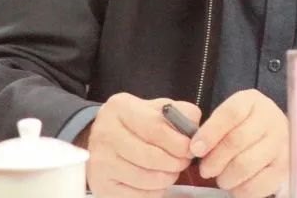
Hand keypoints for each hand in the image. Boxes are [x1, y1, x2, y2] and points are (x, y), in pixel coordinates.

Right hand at [83, 92, 200, 196]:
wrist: (101, 140)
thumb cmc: (136, 123)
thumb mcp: (156, 108)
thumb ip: (181, 113)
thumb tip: (195, 132)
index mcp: (121, 108)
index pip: (157, 129)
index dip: (180, 142)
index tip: (191, 148)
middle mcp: (105, 133)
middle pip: (153, 157)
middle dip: (177, 162)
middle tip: (184, 162)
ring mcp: (101, 162)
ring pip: (147, 179)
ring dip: (168, 178)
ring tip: (171, 170)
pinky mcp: (101, 186)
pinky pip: (139, 196)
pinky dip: (155, 191)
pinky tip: (157, 181)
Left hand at [191, 89, 288, 197]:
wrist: (273, 136)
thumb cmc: (244, 126)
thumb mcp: (229, 117)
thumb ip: (213, 128)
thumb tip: (196, 148)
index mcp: (252, 101)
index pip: (231, 113)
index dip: (210, 132)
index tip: (195, 149)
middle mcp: (270, 119)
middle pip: (236, 141)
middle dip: (214, 160)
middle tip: (205, 170)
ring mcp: (280, 143)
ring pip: (245, 165)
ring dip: (225, 177)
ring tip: (221, 178)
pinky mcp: (283, 167)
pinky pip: (257, 185)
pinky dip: (240, 190)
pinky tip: (236, 186)